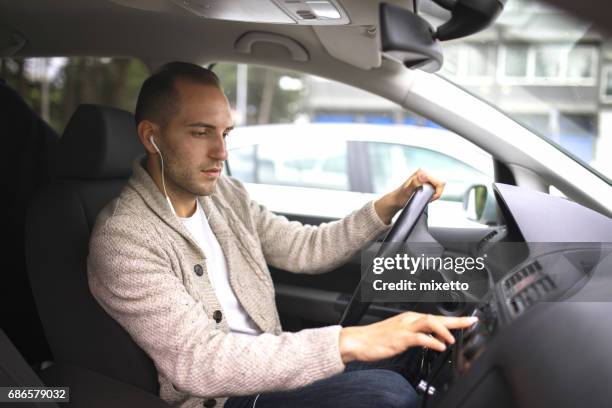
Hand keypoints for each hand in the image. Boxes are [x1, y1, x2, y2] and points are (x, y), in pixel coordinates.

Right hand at [338, 312, 476, 362]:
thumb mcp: (401, 337)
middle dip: (456, 320)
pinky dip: (432, 341)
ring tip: (454, 339)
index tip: (469, 321)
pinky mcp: (399, 338)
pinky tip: (440, 347)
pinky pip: (419, 338)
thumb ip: (417, 337)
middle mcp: (409, 320)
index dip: (454, 320)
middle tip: (472, 322)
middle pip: (436, 317)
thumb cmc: (376, 339)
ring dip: (445, 329)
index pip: (436, 317)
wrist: (358, 341)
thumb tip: (433, 341)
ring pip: (429, 322)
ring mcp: (404, 328)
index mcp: (410, 318)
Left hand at [374, 168, 445, 224]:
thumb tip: (422, 176)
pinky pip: (435, 186)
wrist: (396, 200)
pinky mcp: (425, 180)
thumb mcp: (407, 192)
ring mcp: (424, 176)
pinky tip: (426, 195)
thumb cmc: (400, 197)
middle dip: (437, 192)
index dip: (438, 192)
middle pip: (440, 182)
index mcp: (421, 172)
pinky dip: (433, 192)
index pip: (439, 182)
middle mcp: (423, 172)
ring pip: (439, 184)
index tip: (430, 198)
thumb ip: (414, 183)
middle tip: (427, 198)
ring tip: (426, 197)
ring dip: (435, 192)